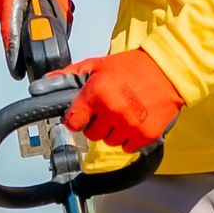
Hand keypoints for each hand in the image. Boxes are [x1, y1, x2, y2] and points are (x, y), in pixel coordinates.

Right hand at [0, 0, 71, 60]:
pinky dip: (20, 1)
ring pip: (9, 13)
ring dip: (26, 13)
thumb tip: (65, 30)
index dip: (14, 56)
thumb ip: (60, 7)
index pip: (8, 35)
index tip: (19, 73)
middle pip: (11, 26)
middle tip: (49, 25)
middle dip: (29, 29)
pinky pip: (6, 1)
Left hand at [62, 48, 183, 153]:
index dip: (77, 119)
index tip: (83, 116)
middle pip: (92, 135)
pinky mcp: (146, 134)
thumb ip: (71, 75)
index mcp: (96, 93)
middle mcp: (112, 111)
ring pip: (110, 142)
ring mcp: (129, 124)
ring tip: (125, 113)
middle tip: (110, 109)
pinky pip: (128, 148)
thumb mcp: (98, 64)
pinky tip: (136, 121)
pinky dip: (131, 139)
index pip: (73, 122)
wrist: (168, 69)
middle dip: (98, 124)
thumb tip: (45, 81)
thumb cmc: (133, 66)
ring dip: (115, 132)